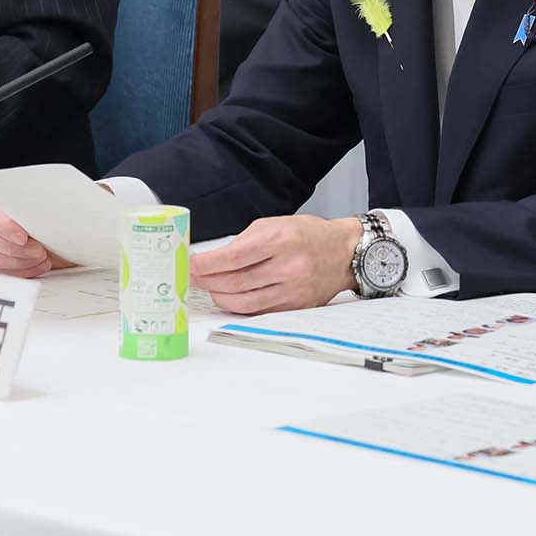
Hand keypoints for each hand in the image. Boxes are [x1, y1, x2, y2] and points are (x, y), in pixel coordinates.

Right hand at [0, 204, 75, 277]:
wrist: (67, 237)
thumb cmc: (57, 219)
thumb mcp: (52, 208)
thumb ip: (40, 206)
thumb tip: (39, 204)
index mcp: (2, 200)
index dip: (6, 227)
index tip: (24, 237)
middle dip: (16, 248)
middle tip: (38, 249)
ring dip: (20, 261)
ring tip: (41, 255)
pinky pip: (1, 270)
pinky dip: (22, 270)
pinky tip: (38, 263)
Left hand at [191, 215, 365, 314]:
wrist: (344, 252)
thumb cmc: (308, 234)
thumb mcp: (275, 224)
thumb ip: (244, 242)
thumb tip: (213, 259)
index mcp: (281, 240)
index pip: (233, 257)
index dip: (206, 264)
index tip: (190, 264)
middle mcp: (288, 266)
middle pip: (235, 282)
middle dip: (207, 281)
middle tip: (193, 277)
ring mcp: (293, 290)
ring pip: (244, 302)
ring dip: (220, 296)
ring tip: (210, 288)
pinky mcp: (295, 307)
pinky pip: (258, 312)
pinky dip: (239, 306)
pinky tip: (230, 297)